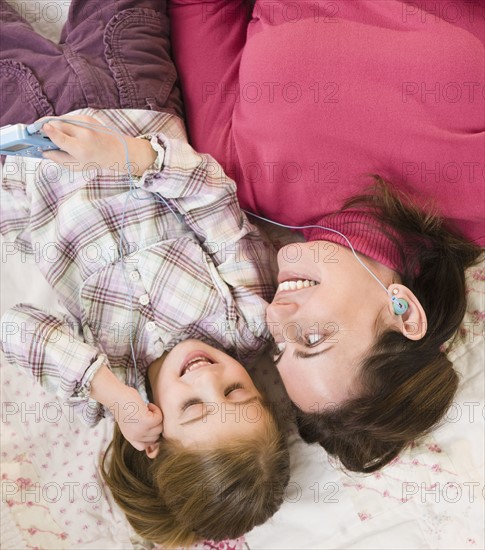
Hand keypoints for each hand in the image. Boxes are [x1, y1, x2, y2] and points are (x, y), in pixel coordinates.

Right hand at [40, 115, 156, 175]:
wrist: (118, 151)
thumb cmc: (96, 161)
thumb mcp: (77, 166)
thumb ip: (58, 158)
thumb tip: (42, 151)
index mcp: (81, 149)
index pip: (62, 137)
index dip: (50, 132)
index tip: (41, 128)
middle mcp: (84, 135)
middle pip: (58, 124)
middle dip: (45, 126)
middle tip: (36, 131)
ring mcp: (86, 124)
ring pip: (62, 119)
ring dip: (53, 124)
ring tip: (49, 132)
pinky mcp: (87, 117)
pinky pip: (68, 118)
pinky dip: (63, 123)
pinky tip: (64, 130)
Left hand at [90, 364, 162, 450]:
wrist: (116, 396)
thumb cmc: (124, 405)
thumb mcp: (131, 423)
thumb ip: (140, 430)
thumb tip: (158, 434)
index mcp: (131, 438)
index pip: (146, 447)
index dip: (151, 436)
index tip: (150, 425)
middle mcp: (136, 437)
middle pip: (156, 436)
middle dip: (155, 424)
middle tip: (147, 413)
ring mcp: (141, 430)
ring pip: (160, 428)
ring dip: (157, 416)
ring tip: (147, 408)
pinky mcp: (146, 422)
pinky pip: (160, 418)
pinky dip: (156, 410)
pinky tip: (149, 405)